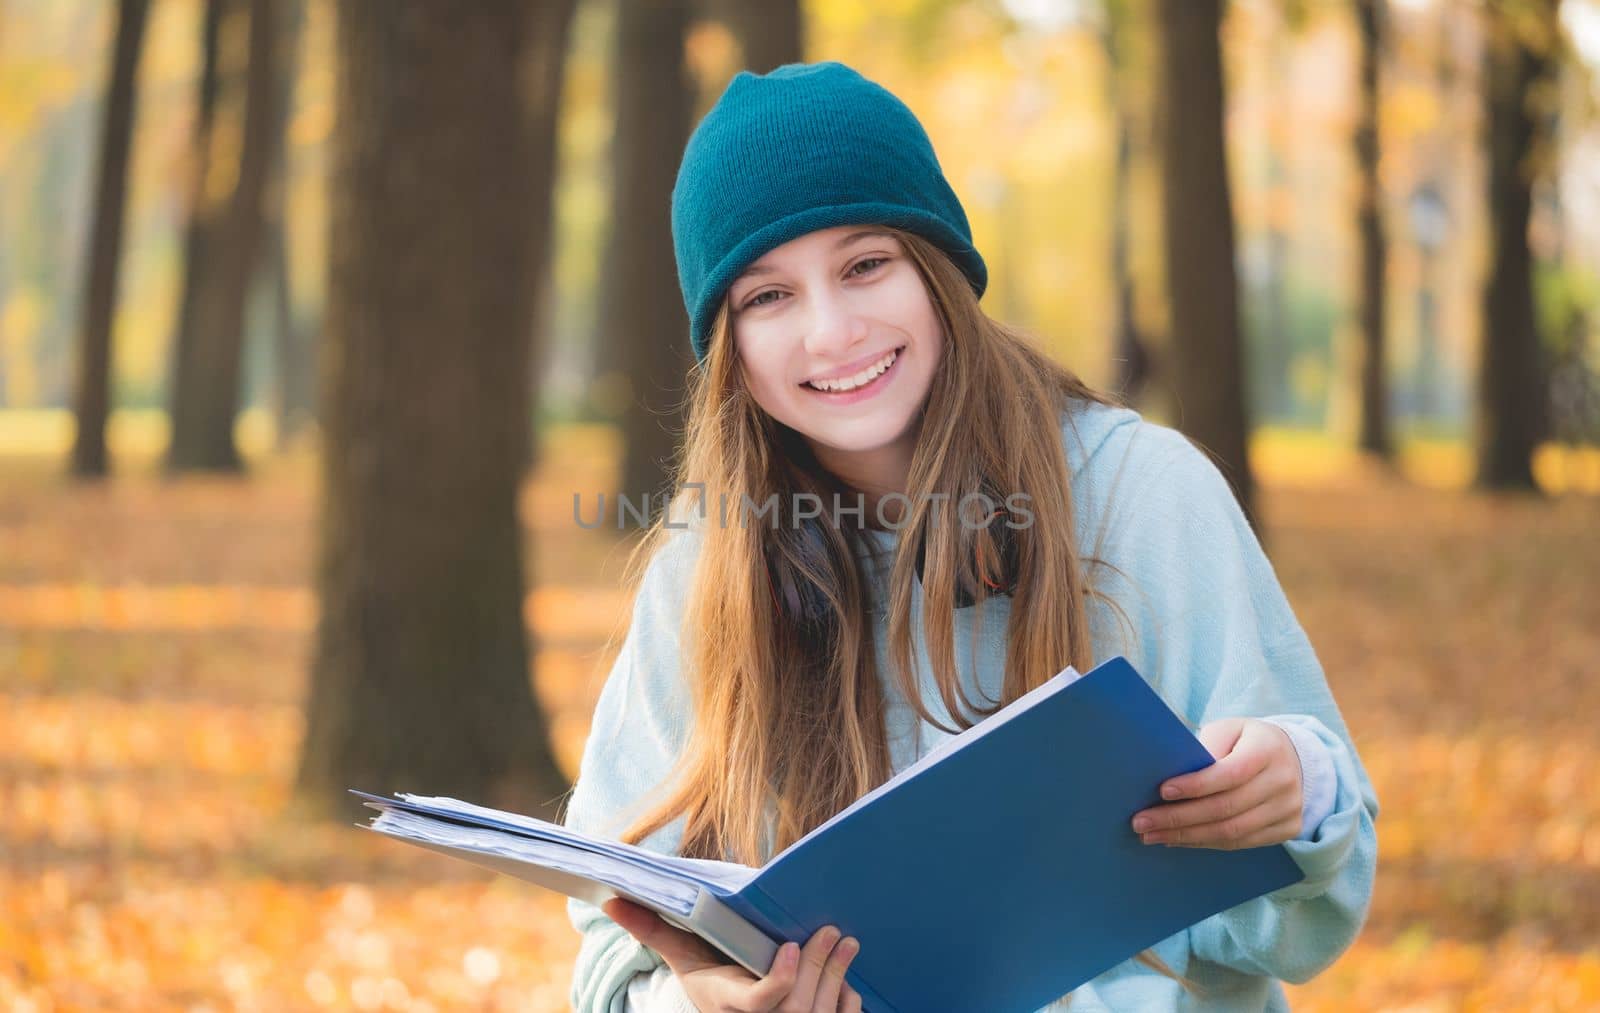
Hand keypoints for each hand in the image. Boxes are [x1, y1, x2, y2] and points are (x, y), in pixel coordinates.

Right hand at [602, 896, 862, 1011]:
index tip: (790, 944)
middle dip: (818, 967)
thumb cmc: (706, 975)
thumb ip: (652, 928)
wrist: (724, 1009)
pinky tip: (848, 977)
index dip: (779, 979)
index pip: (758, 1003)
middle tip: (835, 931)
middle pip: (797, 1006)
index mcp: (725, 1004)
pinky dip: (847, 1002)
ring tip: (847, 942)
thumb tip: (610, 899)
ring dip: (837, 976)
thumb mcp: (680, 955)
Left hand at [1129, 717, 1302, 849]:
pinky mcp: (1287, 829)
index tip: (1162, 791)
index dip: (1196, 785)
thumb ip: (1207, 748)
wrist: (1292, 757)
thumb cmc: (1246, 741)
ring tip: (1153, 836)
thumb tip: (1172, 774)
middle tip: (1142, 823)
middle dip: (1179, 818)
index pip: (1230, 773)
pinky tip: (1179, 840)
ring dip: (1187, 837)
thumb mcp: (1228, 730)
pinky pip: (1241, 843)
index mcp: (1267, 750)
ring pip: (1231, 832)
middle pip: (1226, 808)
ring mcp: (1288, 809)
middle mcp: (1283, 781)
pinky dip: (1205, 843)